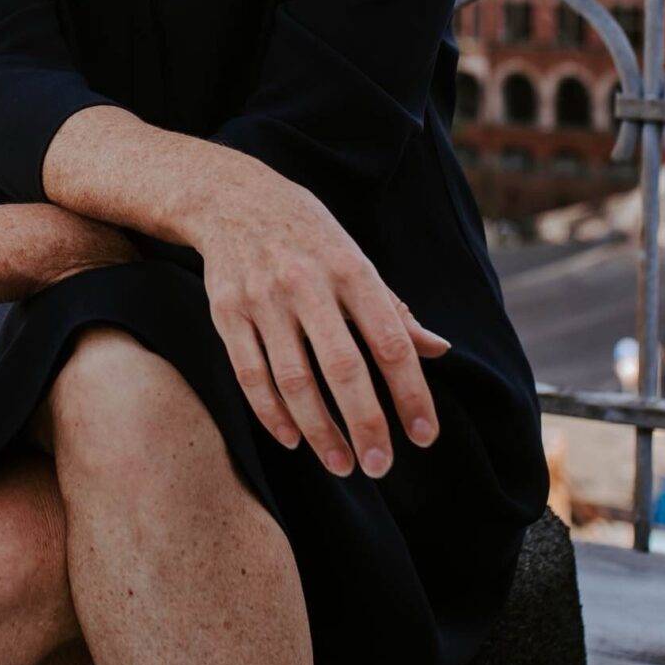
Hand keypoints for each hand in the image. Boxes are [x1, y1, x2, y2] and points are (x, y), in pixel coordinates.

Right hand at [191, 179, 451, 480]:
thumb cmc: (306, 234)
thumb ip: (393, 308)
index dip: (410, 393)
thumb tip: (438, 350)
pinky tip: (293, 439)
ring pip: (293, 380)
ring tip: (342, 464)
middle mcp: (306, 283)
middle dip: (366, 424)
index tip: (424, 435)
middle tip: (380, 467)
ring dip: (320, 431)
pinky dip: (271, 413)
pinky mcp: (226, 312)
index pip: (389, 341)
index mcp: (350, 269)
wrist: (230, 197)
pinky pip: (249, 374)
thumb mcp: (355, 257)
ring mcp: (262, 299)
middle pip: (342, 368)